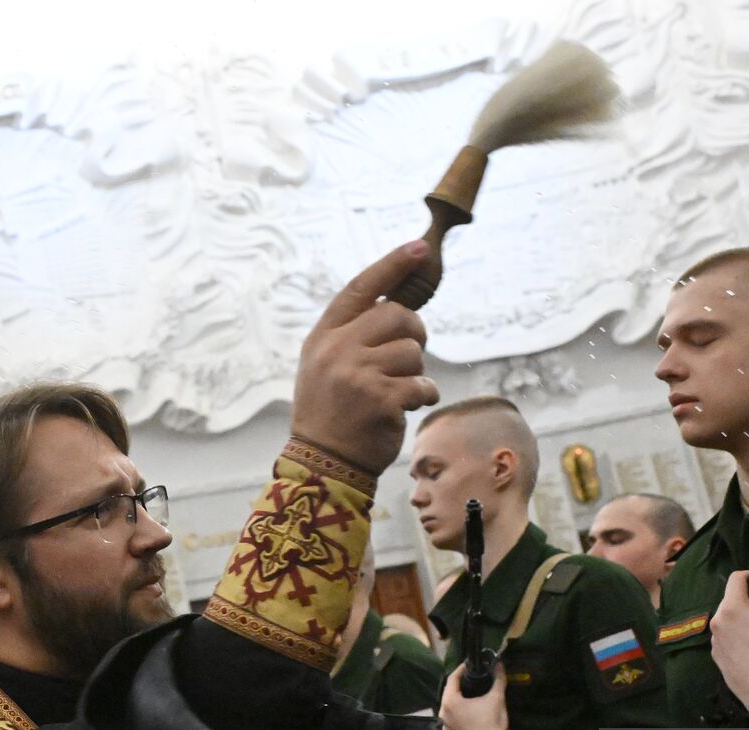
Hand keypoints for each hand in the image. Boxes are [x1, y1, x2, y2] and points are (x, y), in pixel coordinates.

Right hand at [292, 241, 440, 474]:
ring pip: (413, 352)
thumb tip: (401, 304)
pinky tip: (406, 407)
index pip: (362, 288)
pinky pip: (422, 385)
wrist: (324, 462)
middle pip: (398, 316)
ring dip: (415, 373)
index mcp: (324, 335)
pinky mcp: (380, 398)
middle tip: (408, 358)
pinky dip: (423, 396)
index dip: (393, 264)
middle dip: (414, 334)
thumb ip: (356, 333)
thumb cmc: (333, 411)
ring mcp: (357, 373)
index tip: (420, 248)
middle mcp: (337, 348)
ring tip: (396, 392)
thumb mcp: (327, 364)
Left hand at [440, 662, 509, 729]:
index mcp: (450, 702)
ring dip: (457, 702)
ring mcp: (446, 728)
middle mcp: (443, 715)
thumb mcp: (497, 697)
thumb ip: (498, 678)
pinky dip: (458, 717)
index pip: (452, 679)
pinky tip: (468, 716)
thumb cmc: (493, 722)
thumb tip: (500, 663)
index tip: (468, 665)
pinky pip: (452, 723)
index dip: (460, 670)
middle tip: (469, 679)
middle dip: (458, 685)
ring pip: (449, 709)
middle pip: (448, 694)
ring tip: (469, 697)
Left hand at [710, 571, 748, 716]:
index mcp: (732, 609)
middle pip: (730, 601)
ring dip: (739, 622)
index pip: (735, 579)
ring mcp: (715, 644)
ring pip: (726, 623)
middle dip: (746, 601)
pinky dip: (735, 640)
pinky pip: (725, 642)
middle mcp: (717, 624)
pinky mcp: (717, 661)